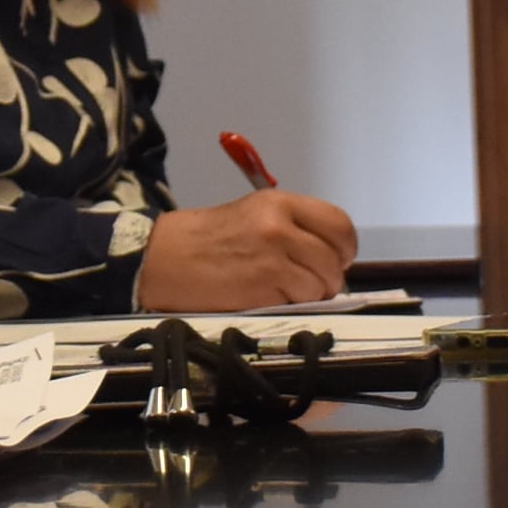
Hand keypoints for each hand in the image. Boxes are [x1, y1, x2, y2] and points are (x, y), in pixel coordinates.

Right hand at [139, 188, 359, 309]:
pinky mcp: (263, 288)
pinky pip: (299, 302)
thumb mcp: (254, 215)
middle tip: (310, 284)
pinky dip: (290, 305)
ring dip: (309, 295)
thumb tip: (331, 258)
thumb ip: (293, 228)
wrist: (164, 258)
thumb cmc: (208, 239)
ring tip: (283, 292)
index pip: (339, 225)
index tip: (336, 260)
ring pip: (321, 285)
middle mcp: (281, 226)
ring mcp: (273, 258)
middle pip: (335, 260)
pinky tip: (267, 298)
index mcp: (280, 202)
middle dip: (329, 278)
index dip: (344, 249)